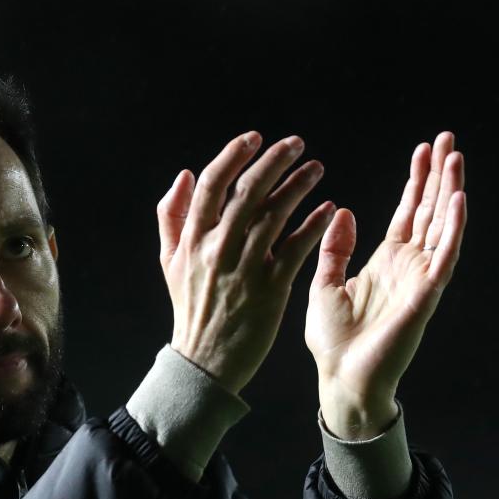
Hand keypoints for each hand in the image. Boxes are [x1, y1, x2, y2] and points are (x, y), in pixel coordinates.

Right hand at [157, 131, 335, 395]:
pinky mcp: (270, 290)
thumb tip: (185, 175)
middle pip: (248, 193)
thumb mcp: (170, 262)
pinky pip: (296, 249)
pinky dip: (313, 226)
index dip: (234, 155)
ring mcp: (245, 270)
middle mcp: (218, 250)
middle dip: (274, 162)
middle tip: (296, 144)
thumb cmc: (191, 308)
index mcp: (192, 240)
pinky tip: (328, 208)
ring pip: (275, 216)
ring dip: (299, 187)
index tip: (255, 138)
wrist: (205, 360)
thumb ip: (172, 217)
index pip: (213, 185)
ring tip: (317, 169)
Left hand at [307, 132, 466, 436]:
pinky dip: (452, 228)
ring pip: (441, 226)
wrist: (340, 378)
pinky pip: (444, 256)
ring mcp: (420, 279)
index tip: (424, 149)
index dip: (416, 182)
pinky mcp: (426, 295)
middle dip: (438, 175)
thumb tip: (344, 211)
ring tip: (456, 156)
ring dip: (450, 191)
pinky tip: (457, 199)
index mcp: (385, 262)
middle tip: (448, 138)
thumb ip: (335, 249)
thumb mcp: (325, 284)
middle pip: (429, 211)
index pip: (407, 213)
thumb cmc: (333, 341)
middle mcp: (408, 266)